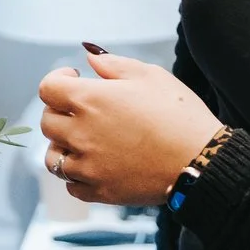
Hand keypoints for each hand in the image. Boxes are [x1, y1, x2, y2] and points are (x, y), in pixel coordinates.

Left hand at [38, 51, 223, 206]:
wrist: (202, 161)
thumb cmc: (179, 115)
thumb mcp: (150, 76)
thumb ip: (113, 64)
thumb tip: (90, 58)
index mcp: (90, 100)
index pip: (48, 88)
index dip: (58, 79)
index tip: (74, 78)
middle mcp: (82, 134)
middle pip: (47, 122)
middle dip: (60, 110)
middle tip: (81, 109)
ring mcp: (89, 166)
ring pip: (52, 157)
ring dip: (62, 145)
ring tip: (83, 139)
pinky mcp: (100, 191)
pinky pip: (71, 185)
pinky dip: (76, 175)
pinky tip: (94, 164)